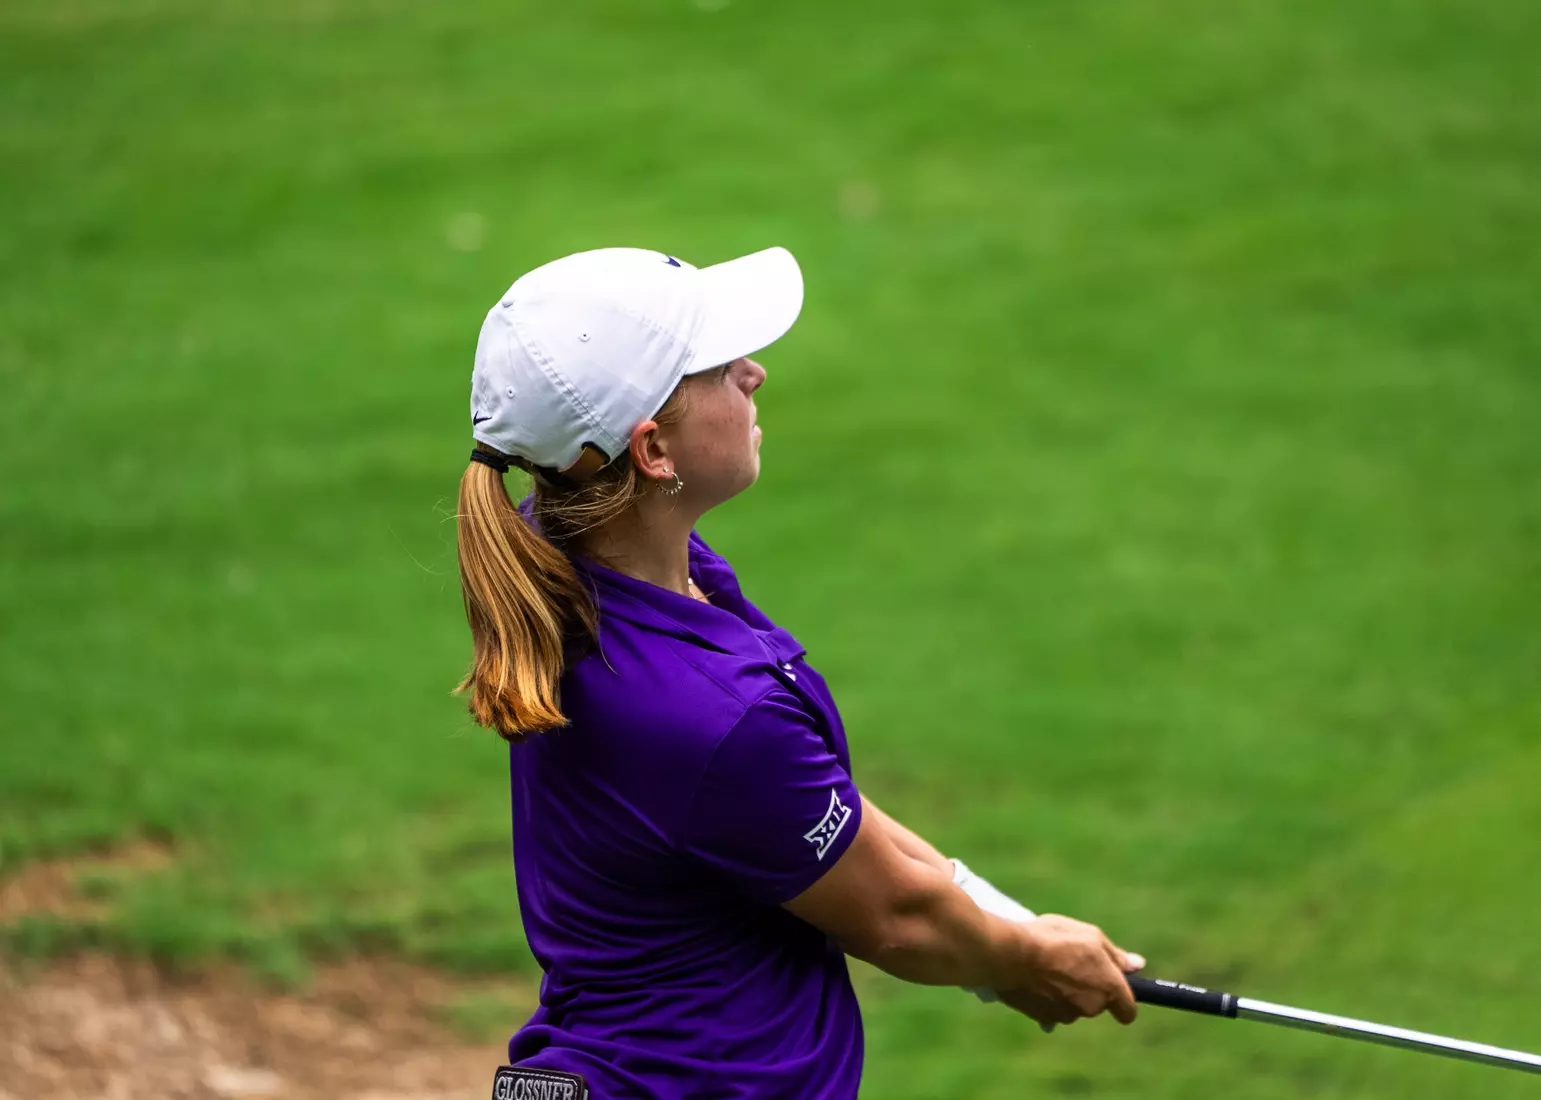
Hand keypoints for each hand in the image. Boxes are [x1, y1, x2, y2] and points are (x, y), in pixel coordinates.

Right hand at [1002, 914, 1144, 1025]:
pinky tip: (1035, 979)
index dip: (1123, 1000)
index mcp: (1109, 987)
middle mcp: (1091, 1007)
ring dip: (1067, 992)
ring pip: (1073, 1006)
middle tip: (1071, 962)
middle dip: (1089, 988)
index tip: (1112, 986)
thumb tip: (1138, 966)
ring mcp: (1067, 1015)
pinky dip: (1048, 998)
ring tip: (1049, 968)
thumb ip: (1115, 955)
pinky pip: (1052, 1010)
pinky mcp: (1043, 1019)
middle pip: (1097, 1004)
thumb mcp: (1089, 936)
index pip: (1128, 1011)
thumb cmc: (1053, 939)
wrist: (1010, 955)